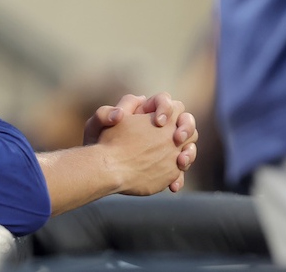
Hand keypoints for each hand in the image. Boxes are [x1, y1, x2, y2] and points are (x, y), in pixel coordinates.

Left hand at [84, 92, 198, 191]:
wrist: (101, 168)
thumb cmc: (98, 141)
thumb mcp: (96, 125)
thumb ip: (104, 114)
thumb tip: (118, 113)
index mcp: (145, 112)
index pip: (166, 101)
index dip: (166, 108)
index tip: (158, 121)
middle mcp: (160, 127)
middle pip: (185, 120)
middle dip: (186, 127)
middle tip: (176, 138)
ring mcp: (166, 146)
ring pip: (188, 144)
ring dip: (189, 152)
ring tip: (180, 162)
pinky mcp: (168, 165)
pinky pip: (180, 169)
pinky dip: (180, 176)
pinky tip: (173, 185)